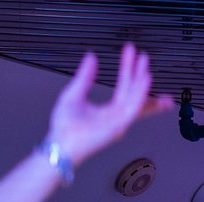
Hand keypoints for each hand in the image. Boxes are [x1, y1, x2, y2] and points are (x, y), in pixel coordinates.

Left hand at [44, 44, 169, 169]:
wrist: (59, 144)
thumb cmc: (64, 128)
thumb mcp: (74, 94)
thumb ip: (85, 76)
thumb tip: (91, 57)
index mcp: (109, 111)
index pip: (125, 88)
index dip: (130, 70)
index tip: (132, 54)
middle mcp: (117, 117)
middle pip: (135, 94)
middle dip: (140, 74)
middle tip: (143, 56)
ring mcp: (119, 123)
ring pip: (136, 99)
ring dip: (141, 82)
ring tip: (145, 64)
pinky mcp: (117, 127)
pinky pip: (132, 108)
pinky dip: (140, 95)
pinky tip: (144, 81)